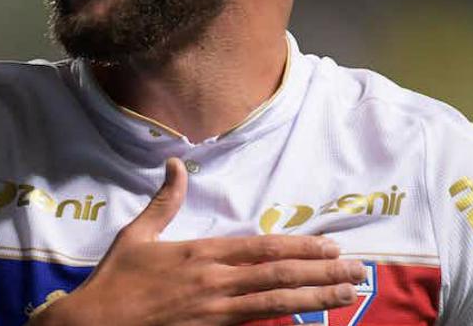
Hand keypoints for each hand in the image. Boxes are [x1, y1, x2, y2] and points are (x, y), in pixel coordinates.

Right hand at [28, 158, 365, 325]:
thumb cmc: (115, 280)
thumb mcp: (136, 234)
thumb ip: (164, 202)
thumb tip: (174, 163)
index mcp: (200, 254)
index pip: (261, 248)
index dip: (300, 247)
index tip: (331, 246)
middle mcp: (215, 283)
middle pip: (279, 275)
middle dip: (321, 273)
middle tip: (357, 271)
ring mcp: (215, 313)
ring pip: (275, 303)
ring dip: (315, 298)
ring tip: (347, 294)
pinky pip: (254, 325)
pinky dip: (282, 320)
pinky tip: (306, 319)